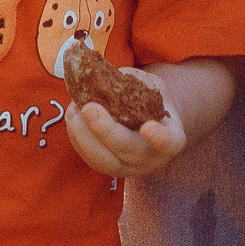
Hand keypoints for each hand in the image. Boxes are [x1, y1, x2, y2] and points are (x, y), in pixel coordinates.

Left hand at [65, 90, 189, 179]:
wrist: (148, 123)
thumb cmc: (152, 102)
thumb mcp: (153, 87)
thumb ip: (137, 82)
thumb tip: (110, 76)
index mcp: (171, 139)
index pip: (168, 143)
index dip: (159, 138)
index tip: (148, 127)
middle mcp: (151, 159)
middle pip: (128, 150)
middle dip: (105, 130)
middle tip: (88, 108)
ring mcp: (128, 168)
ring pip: (103, 160)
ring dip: (84, 135)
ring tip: (74, 109)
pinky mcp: (107, 169)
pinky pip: (90, 158)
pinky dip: (78, 137)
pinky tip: (73, 116)